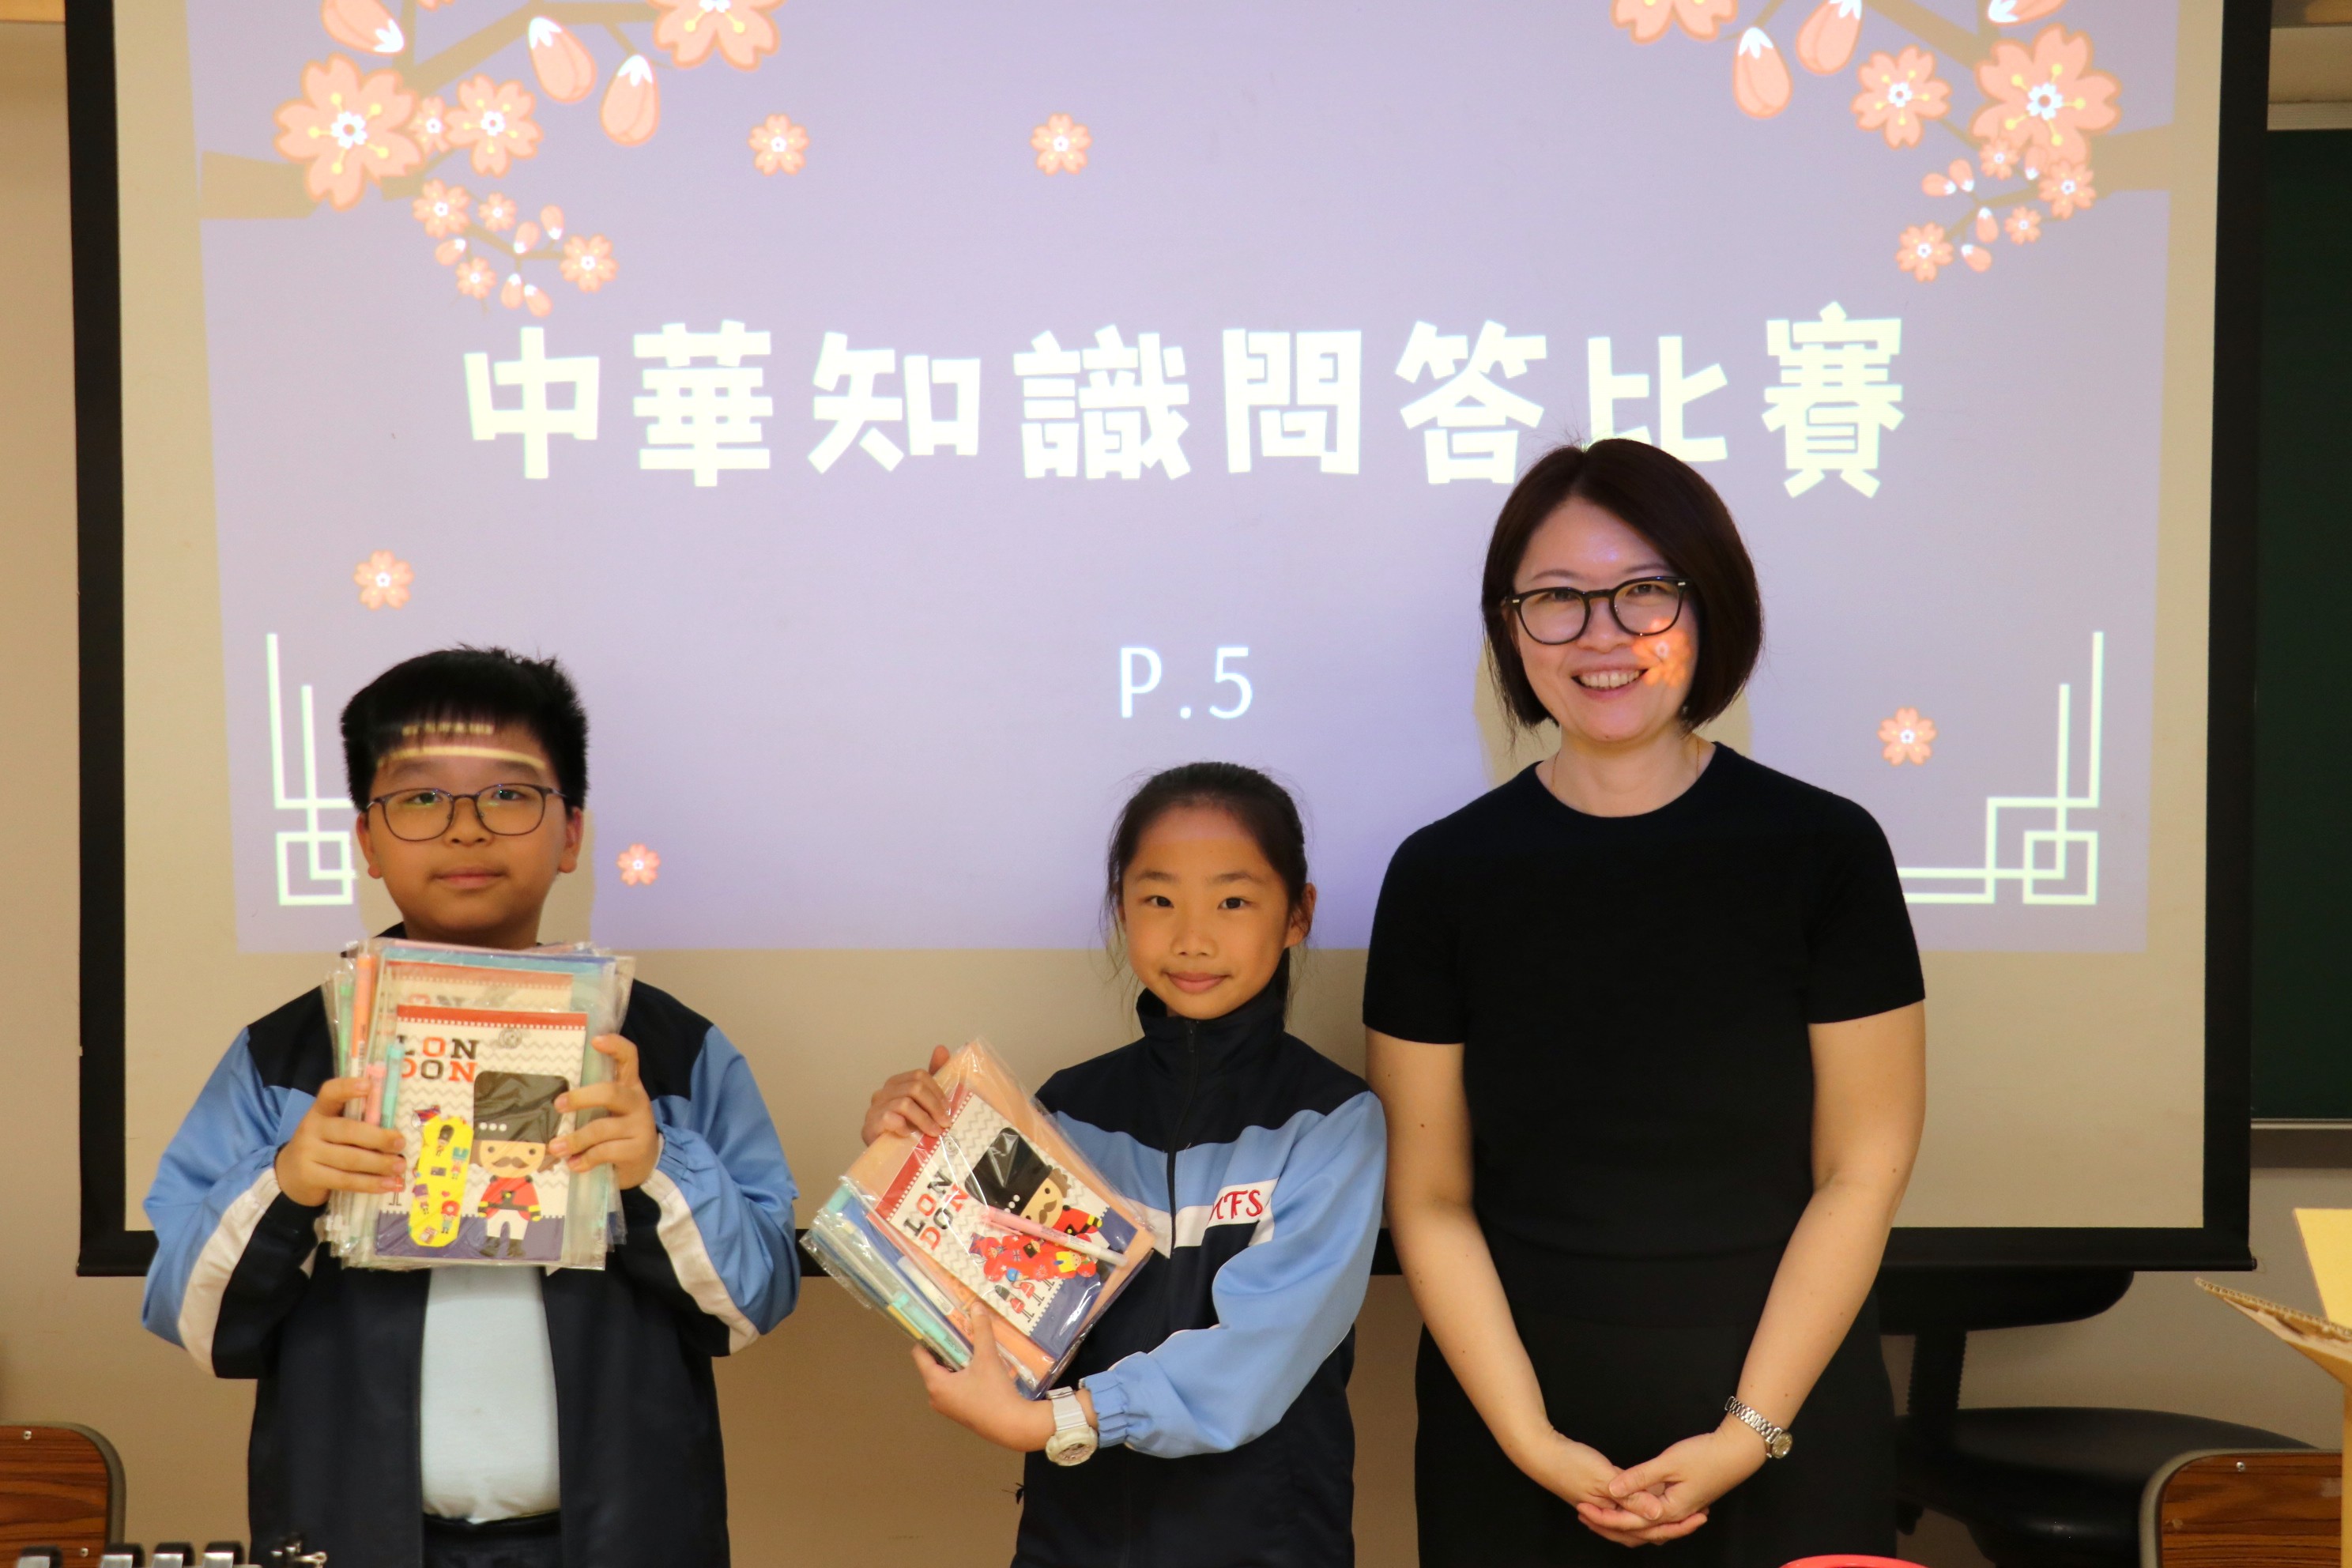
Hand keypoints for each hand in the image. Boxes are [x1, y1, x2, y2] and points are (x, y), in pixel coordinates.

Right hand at [274, 1075, 403, 1206]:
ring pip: (350, 1159)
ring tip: (400, 1166)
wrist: (290, 1176)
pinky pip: (345, 1181)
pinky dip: (370, 1183)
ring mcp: (307, 1153)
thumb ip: (356, 1123)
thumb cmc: (324, 1146)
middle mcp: (311, 1129)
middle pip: (348, 1130)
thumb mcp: (332, 1129)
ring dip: (379, 1164)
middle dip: (378, 1138)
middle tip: (400, 1143)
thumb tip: (396, 1130)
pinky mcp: (310, 1177)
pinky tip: (389, 1184)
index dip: (348, 1087)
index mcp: (320, 1111)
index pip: (330, 1093)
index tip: (369, 1085)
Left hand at [552, 1035, 660, 1190]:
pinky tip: (574, 1164)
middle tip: (558, 1105)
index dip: (615, 1046)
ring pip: (601, 1128)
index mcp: (629, 1086)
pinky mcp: (637, 1149)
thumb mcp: (610, 1111)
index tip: (595, 1040)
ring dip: (574, 1139)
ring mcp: (639, 1125)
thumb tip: (551, 1106)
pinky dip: (584, 1159)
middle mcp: (637, 1101)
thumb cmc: (618, 1131)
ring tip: (555, 1148)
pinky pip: (605, 1152)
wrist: (647, 1162)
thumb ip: (591, 1104)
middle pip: (610, 1092)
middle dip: (581, 1098)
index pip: (629, 1057)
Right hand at [862, 1046, 952, 1143]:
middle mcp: (883, 1093)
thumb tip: (941, 1048)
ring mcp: (874, 1109)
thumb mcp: (925, 1106)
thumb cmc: (909, 1131)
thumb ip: (934, 1079)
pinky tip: (909, 1135)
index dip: (937, 1092)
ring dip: (924, 1119)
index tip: (948, 1110)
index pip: (919, 1076)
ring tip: (934, 1133)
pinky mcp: (869, 1125)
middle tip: (945, 1123)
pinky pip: (889, 1118)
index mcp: (897, 1084)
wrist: (890, 1159)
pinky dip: (903, 1126)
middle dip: (934, 1106)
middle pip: (914, 1088)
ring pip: (905, 1103)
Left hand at [912, 1306, 1074, 1452]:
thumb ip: (981, 1331)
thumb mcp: (987, 1358)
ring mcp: (947, 1407)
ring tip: (970, 1343)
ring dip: (956, 1360)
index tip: (937, 1322)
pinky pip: (954, 1387)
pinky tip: (978, 1365)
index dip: (927, 1337)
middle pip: (934, 1364)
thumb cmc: (994, 1392)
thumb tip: (976, 1306)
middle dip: (946, 1346)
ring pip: (945, 1376)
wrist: (1012, 1426)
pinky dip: (962, 1374)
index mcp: (935, 1383)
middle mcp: (935, 1396)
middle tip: (959, 1328)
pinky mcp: (959, 1412)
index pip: (920, 1355)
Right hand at [1505, 1429, 1682, 1540]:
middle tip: (1697, 1517)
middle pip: (1644, 1531)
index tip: (1698, 1516)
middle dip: (1670, 1527)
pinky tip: (1650, 1495)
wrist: (1539, 1453)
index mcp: (1610, 1515)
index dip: (1675, 1525)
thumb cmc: (1569, 1463)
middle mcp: (1607, 1516)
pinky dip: (1641, 1506)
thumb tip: (1657, 1513)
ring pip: (1635, 1521)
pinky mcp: (1597, 1496)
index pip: (1647, 1530)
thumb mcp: (1604, 1477)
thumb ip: (1632, 1496)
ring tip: (1680, 1510)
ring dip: (1656, 1518)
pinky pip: (1626, 1509)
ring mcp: (1601, 1508)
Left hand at [1581, 1422, 1762, 1545]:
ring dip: (1623, 1520)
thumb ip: (1639, 1478)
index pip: (1629, 1522)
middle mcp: (1675, 1515)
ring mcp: (1681, 1510)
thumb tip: (1612, 1490)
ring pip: (1646, 1524)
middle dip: (1609, 1524)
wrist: (1737, 1453)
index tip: (1582, 1508)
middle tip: (1584, 1514)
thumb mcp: (1668, 1463)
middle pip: (1636, 1528)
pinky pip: (1656, 1514)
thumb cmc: (1706, 1456)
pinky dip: (1638, 1513)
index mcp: (1669, 1510)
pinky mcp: (1684, 1501)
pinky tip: (1628, 1505)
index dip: (1603, 1516)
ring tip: (1600, 1513)